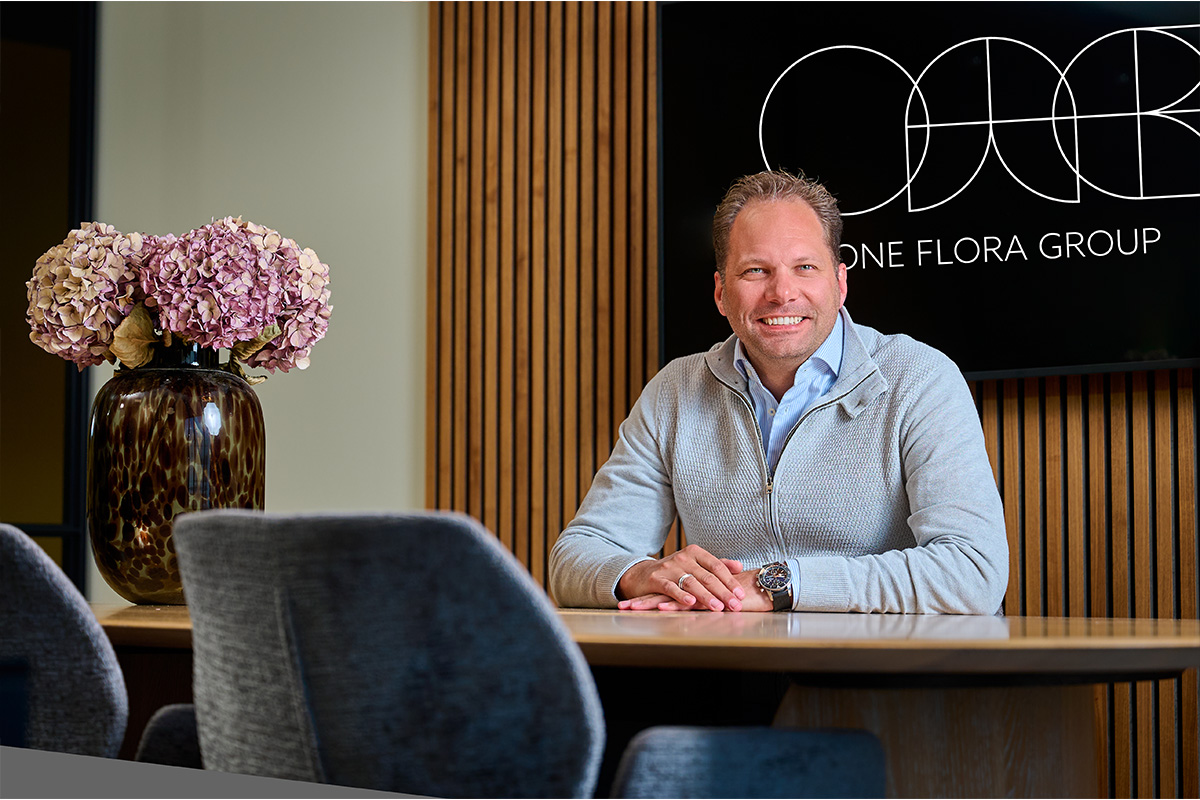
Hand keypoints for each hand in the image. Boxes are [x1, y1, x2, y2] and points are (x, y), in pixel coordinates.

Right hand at [616, 544, 746, 611]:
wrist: (642, 574)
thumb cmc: (674, 572)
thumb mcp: (695, 565)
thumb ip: (716, 565)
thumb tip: (739, 566)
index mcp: (695, 552)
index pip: (717, 566)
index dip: (730, 581)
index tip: (741, 595)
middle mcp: (683, 557)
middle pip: (706, 576)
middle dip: (723, 592)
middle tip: (735, 605)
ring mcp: (669, 568)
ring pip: (691, 582)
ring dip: (706, 596)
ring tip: (718, 607)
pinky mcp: (656, 579)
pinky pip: (671, 588)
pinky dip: (681, 596)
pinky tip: (691, 603)